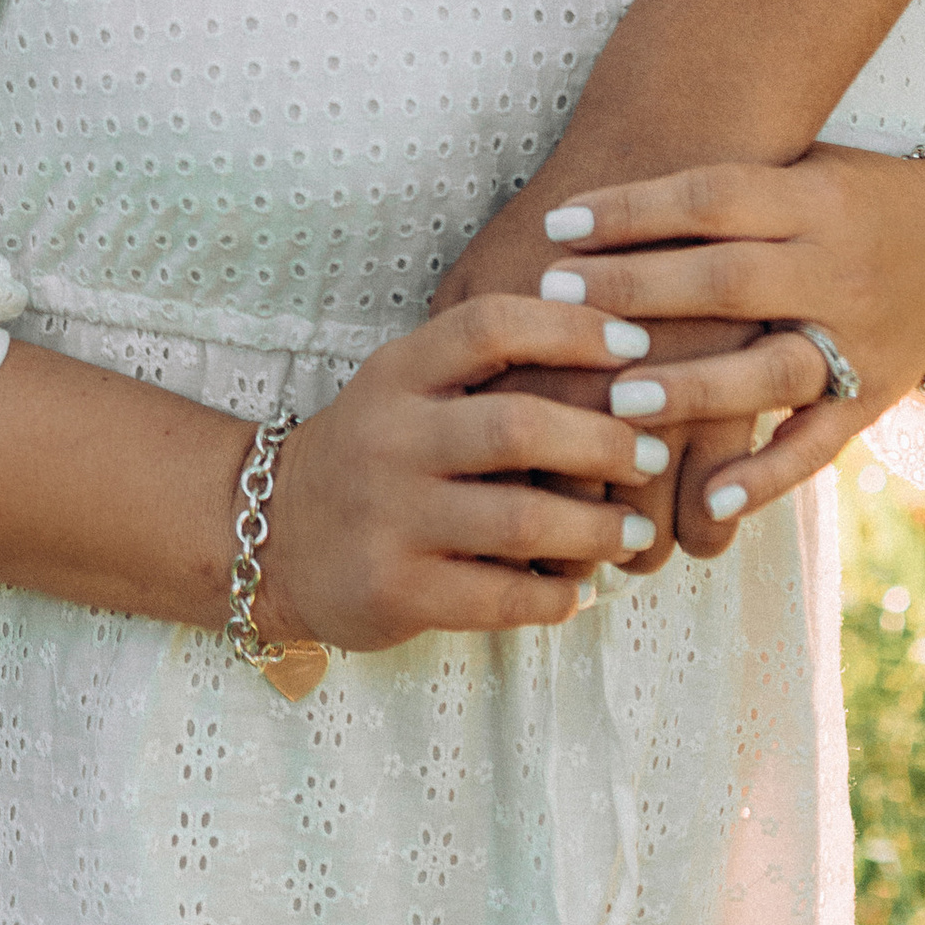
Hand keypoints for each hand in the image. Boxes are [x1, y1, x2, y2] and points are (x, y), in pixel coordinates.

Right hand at [250, 294, 685, 654]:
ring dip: (597, 529)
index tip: (636, 345)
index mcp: (397, 374)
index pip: (489, 326)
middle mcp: (389, 437)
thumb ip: (487, 374)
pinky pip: (502, 597)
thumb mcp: (408, 392)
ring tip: (632, 531)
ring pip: (522, 521)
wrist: (272, 535)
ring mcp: (389, 517)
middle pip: (518, 427)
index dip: (571, 328)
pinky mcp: (395, 589)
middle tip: (652, 455)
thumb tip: (620, 358)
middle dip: (605, 442)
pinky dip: (558, 596)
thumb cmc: (376, 456)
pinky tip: (580, 590)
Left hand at [432, 164, 756, 577]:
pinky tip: (693, 525)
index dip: (493, 522)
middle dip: (565, 554)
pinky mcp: (731, 414)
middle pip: (562, 521)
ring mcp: (657, 412)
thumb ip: (456, 337)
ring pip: (642, 533)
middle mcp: (582, 396)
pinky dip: (703, 531)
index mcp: (510, 367)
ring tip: (632, 553)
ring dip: (637, 553)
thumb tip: (439, 409)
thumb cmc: (564, 224)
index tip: (498, 538)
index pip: (491, 482)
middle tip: (568, 561)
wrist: (665, 163)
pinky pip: (711, 514)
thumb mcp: (483, 269)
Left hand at [534, 149, 924, 542]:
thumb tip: (597, 195)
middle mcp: (835, 270)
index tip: (558, 223)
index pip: (712, 199)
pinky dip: (765, 477)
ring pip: (773, 370)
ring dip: (695, 387)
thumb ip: (722, 189)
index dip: (634, 210)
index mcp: (812, 201)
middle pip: (729, 281)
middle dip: (638, 289)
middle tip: (555, 295)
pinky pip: (817, 445)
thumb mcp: (800, 168)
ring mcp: (856, 341)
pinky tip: (707, 502)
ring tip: (621, 401)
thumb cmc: (854, 196)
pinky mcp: (870, 399)